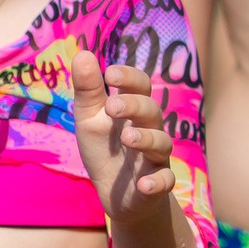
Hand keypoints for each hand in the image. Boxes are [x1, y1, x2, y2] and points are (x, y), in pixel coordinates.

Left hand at [70, 51, 179, 231]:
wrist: (117, 194)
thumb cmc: (105, 149)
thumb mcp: (90, 119)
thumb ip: (88, 90)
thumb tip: (83, 53)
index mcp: (134, 110)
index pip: (140, 86)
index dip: (129, 78)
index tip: (110, 74)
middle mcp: (149, 129)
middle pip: (152, 111)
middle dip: (134, 106)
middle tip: (112, 107)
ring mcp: (155, 157)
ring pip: (162, 142)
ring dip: (147, 139)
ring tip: (127, 138)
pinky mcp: (157, 184)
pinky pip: (165, 180)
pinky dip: (157, 182)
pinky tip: (143, 183)